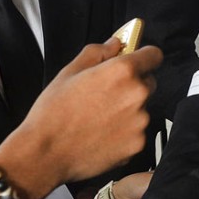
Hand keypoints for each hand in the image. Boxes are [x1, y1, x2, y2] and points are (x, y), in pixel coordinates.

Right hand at [0, 38, 160, 198]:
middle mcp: (138, 95)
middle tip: (106, 95)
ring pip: (142, 109)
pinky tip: (101, 135)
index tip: (136, 61)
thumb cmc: (53, 111)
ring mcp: (140, 122)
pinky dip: (124, 133)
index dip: (144, 57)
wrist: (45, 154)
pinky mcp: (138, 144)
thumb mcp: (69, 72)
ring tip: (99, 118)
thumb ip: (97, 53)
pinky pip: (136, 132)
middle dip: (133, 85)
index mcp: (123, 71)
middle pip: (148, 83)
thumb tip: (115, 44)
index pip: (153, 55)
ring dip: (128, 111)